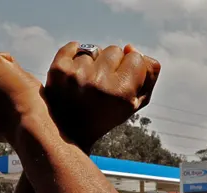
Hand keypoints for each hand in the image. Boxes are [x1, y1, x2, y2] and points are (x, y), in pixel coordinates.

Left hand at [45, 43, 160, 148]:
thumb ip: (148, 74)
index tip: (119, 86)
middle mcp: (99, 83)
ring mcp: (77, 75)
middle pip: (115, 50)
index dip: (128, 70)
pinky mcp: (58, 70)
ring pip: (95, 49)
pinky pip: (73, 46)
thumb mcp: (135, 103)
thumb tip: (130, 47)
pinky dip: (74, 55)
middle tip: (100, 88)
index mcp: (122, 94)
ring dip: (92, 63)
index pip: (136, 57)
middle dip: (111, 65)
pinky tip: (73, 75)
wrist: (69, 132)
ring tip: (85, 86)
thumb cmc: (106, 115)